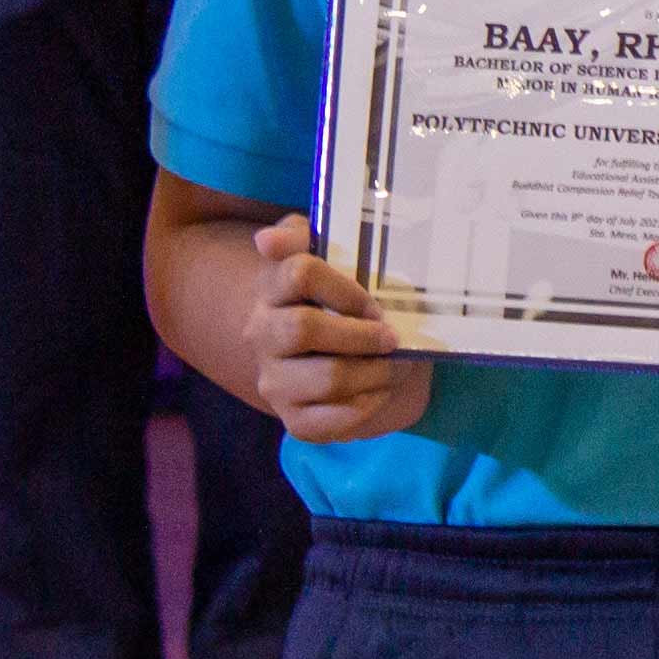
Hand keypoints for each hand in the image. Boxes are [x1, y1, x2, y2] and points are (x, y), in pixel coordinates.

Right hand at [244, 214, 432, 443]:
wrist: (341, 354)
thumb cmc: (341, 299)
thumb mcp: (329, 259)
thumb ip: (302, 237)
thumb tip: (267, 239)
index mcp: (270, 288)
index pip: (299, 273)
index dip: (346, 289)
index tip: (374, 303)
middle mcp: (262, 334)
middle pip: (304, 328)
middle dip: (361, 335)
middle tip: (392, 338)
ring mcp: (274, 380)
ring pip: (327, 378)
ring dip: (374, 373)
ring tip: (396, 366)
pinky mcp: (293, 419)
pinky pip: (332, 421)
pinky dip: (366, 407)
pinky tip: (379, 392)